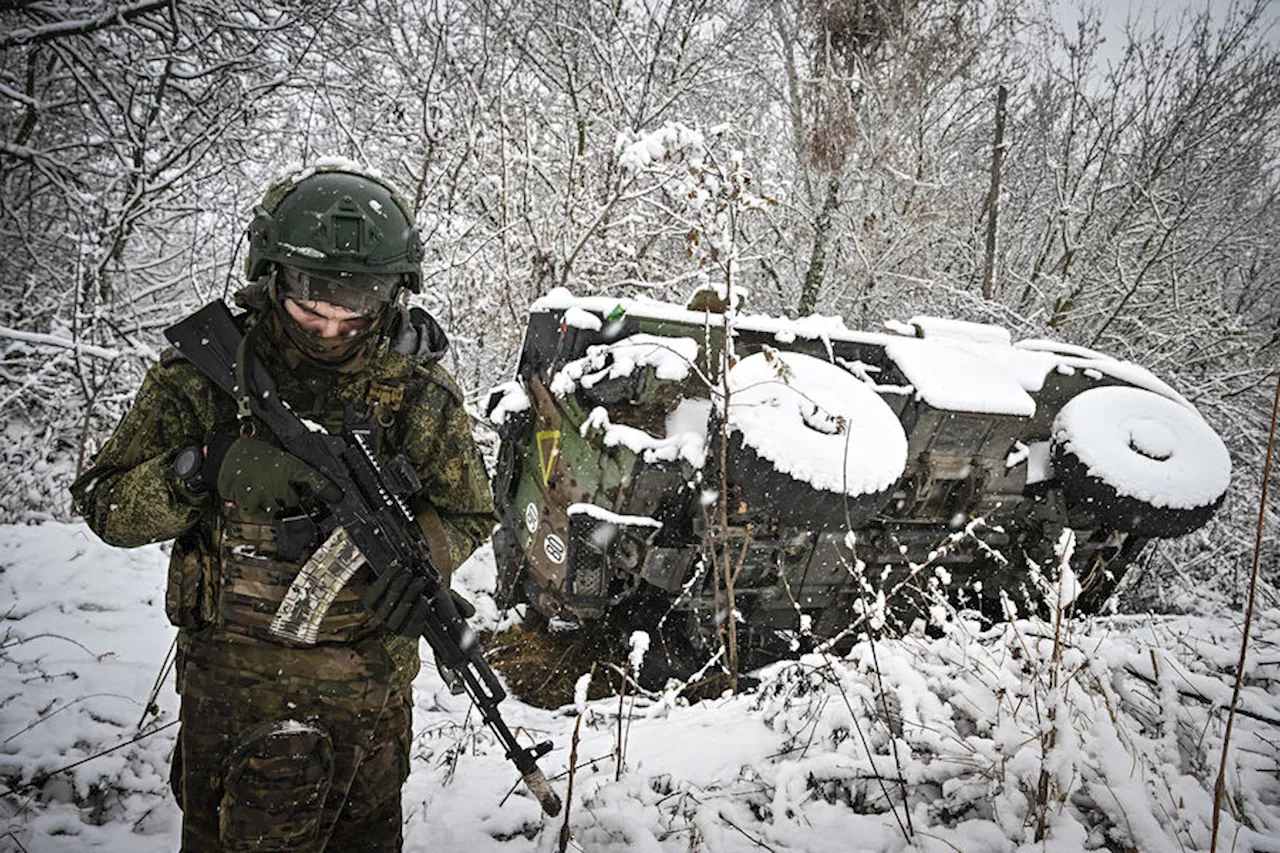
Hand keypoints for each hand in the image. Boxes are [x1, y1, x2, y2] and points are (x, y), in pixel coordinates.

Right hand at [206, 435, 333, 515]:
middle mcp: (278, 480)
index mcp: (287, 464)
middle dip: (291, 498)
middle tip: (281, 490)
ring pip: (277, 508)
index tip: (337, 497)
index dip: (327, 489)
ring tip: (263, 489)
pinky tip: (252, 493)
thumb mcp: (278, 456)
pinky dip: (257, 505)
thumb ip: (293, 469)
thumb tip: (306, 482)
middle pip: (294, 501)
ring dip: (273, 503)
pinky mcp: (251, 502)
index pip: (313, 478)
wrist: (225, 457)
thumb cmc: (252, 454)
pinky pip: (260, 511)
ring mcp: (264, 493)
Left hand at [363, 570, 475, 636]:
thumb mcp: (437, 593)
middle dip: (410, 596)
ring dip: (399, 585)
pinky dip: (387, 576)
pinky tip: (397, 566)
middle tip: (419, 581)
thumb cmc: (418, 585)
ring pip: (389, 602)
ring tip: (409, 572)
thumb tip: (471, 613)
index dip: (418, 614)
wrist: (393, 573)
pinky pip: (377, 590)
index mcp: (411, 627)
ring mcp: (379, 613)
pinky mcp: (368, 600)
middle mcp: (394, 624)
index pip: (414, 628)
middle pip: (400, 615)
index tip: (426, 600)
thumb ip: (453, 603)